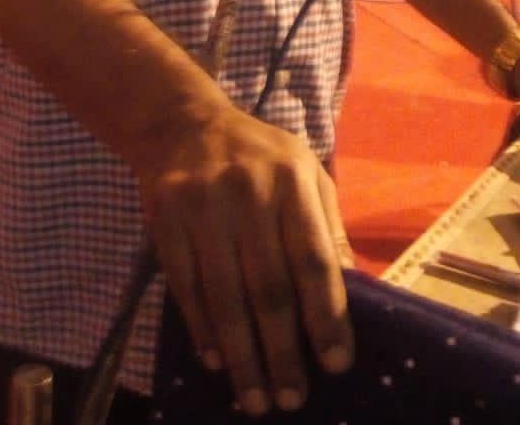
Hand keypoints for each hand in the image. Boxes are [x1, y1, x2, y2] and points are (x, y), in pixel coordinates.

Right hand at [135, 103, 354, 415]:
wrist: (181, 122)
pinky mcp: (165, 217)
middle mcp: (247, 190)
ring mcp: (202, 204)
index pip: (314, 259)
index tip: (336, 365)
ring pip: (225, 297)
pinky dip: (202, 329)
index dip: (326, 316)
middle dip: (283, 352)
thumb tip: (354, 292)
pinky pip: (185, 287)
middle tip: (292, 399)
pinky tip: (217, 360)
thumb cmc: (257, 155)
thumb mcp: (303, 171)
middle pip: (269, 288)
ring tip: (256, 399)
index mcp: (292, 179)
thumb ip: (327, 227)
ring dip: (243, 356)